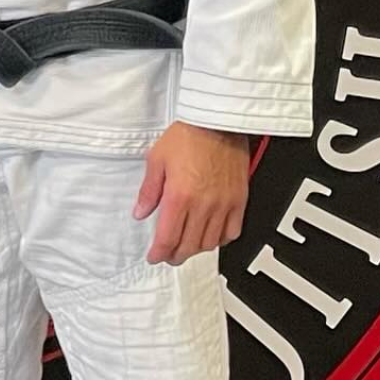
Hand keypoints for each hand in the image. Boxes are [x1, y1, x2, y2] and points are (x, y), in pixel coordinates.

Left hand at [133, 122, 248, 265]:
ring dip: (196, 249)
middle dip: (175, 255)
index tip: (154, 256)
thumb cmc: (189, 135)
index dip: (159, 253)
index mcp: (179, 196)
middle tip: (168, 255)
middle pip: (188, 246)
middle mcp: (203, 205)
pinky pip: (232, 232)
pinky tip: (211, 236)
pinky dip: (220, 239)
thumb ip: (148, 191)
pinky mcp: (239, 200)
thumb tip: (141, 212)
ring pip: (210, 243)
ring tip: (187, 246)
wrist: (218, 123)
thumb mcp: (157, 159)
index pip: (168, 238)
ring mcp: (223, 204)